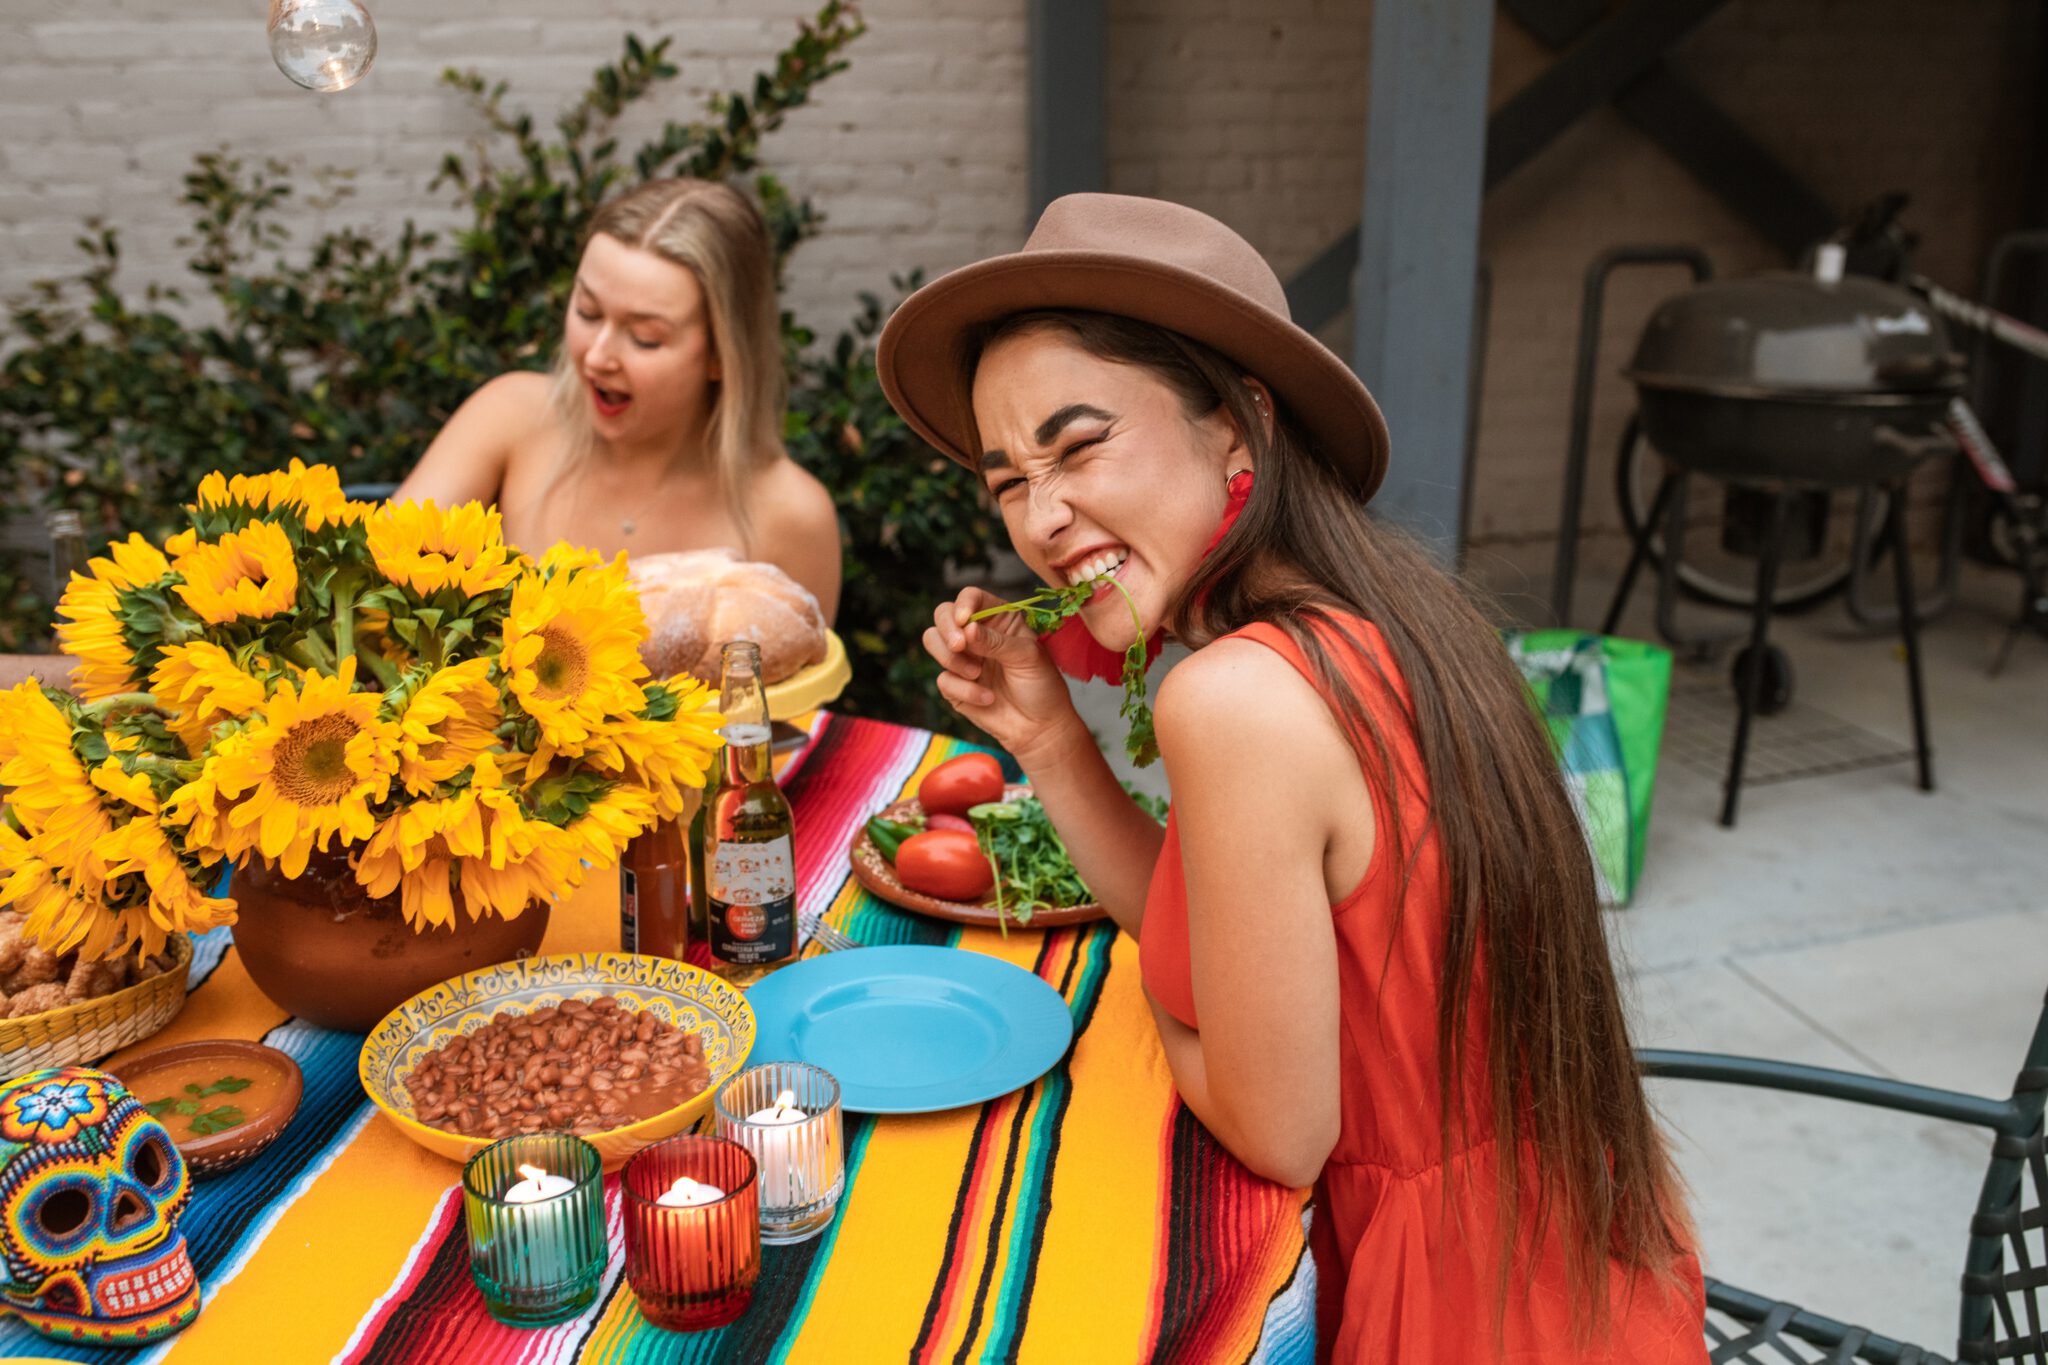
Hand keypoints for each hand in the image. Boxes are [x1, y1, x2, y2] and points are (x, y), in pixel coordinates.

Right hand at [922, 588, 1086, 769]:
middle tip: (959, 646)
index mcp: (999, 619)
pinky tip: (987, 699)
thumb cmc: (1041, 687)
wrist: (1039, 728)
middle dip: (946, 629)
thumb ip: (996, 641)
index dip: (963, 604)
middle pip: (943, 614)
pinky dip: (964, 690)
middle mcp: (977, 634)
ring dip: (952, 659)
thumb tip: (966, 628)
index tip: (963, 620)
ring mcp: (963, 659)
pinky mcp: (954, 685)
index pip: (971, 597)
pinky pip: (943, 679)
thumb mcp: (1027, 657)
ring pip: (932, 641)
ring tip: (977, 675)